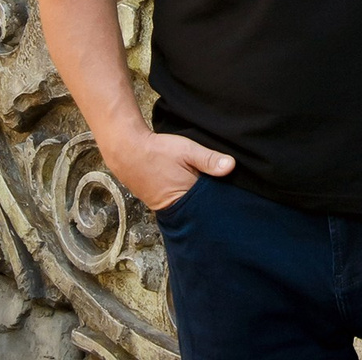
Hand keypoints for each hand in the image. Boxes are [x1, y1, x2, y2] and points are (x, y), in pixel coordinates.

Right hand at [100, 130, 235, 211]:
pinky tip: (188, 190)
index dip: (222, 202)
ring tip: (205, 193)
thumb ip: (209, 159)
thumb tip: (231, 166)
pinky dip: (183, 199)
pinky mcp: (156, 203)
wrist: (127, 150)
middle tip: (221, 197)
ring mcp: (163, 208)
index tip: (234, 200)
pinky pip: (176, 205)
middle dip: (210, 205)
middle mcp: (174, 208)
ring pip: (187, 209)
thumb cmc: (158, 150)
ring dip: (196, 202)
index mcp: (184, 198)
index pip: (210, 207)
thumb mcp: (187, 150)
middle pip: (199, 212)